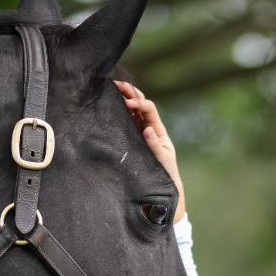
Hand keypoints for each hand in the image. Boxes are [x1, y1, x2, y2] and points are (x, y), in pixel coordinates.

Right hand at [113, 80, 185, 222]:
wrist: (163, 190)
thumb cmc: (165, 175)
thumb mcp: (162, 160)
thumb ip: (155, 145)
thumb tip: (147, 129)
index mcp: (158, 130)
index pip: (148, 109)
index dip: (139, 103)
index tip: (128, 103)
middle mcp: (148, 128)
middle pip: (140, 104)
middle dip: (130, 93)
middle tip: (116, 84)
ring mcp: (139, 133)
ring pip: (131, 111)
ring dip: (123, 98)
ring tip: (112, 89)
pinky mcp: (131, 140)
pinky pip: (125, 122)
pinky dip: (118, 111)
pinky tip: (110, 105)